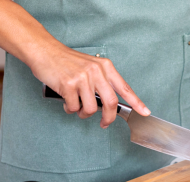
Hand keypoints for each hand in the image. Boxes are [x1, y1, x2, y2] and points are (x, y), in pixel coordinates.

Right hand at [30, 45, 149, 127]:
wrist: (44, 51)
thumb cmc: (66, 61)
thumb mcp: (91, 66)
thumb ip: (102, 81)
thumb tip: (109, 103)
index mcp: (105, 67)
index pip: (124, 87)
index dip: (136, 102)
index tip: (145, 112)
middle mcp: (96, 72)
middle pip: (111, 103)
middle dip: (109, 118)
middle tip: (104, 123)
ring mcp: (83, 78)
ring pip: (91, 108)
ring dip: (84, 114)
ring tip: (78, 108)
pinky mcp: (69, 85)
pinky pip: (74, 107)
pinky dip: (70, 109)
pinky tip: (67, 102)